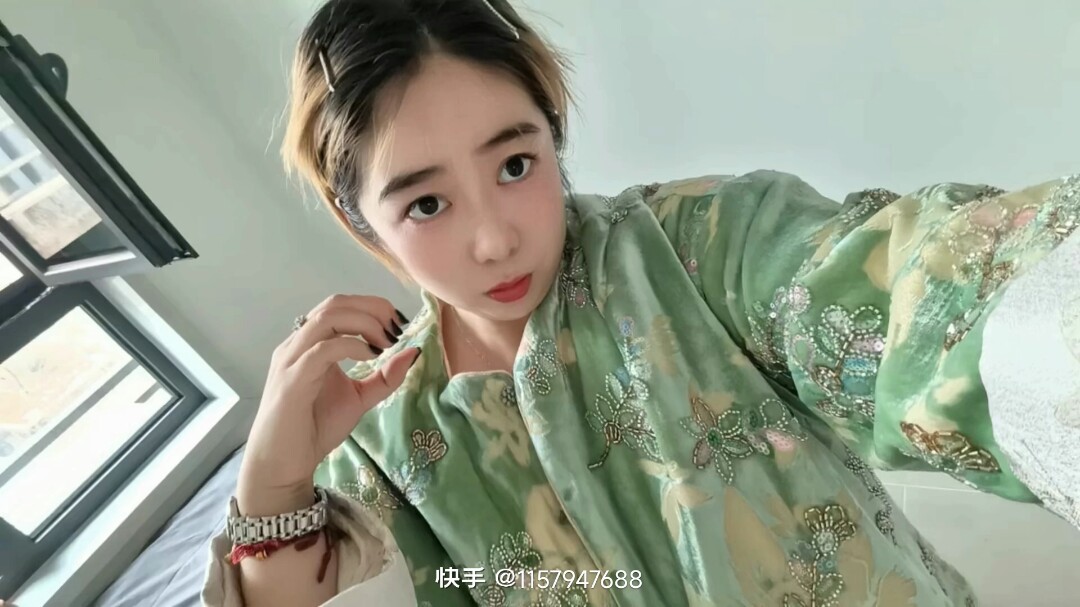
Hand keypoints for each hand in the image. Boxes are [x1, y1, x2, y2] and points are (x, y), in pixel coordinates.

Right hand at [237, 295, 418, 511]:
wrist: (283, 464)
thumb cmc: (316, 428)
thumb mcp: (360, 398)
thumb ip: (385, 377)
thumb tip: (414, 352)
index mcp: (311, 344)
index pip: (340, 305)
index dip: (373, 306)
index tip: (400, 324)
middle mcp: (297, 344)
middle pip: (334, 303)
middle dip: (372, 308)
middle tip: (398, 328)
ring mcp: (292, 360)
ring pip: (327, 318)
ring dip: (364, 323)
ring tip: (387, 341)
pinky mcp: (292, 380)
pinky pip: (322, 349)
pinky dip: (351, 345)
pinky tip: (372, 356)